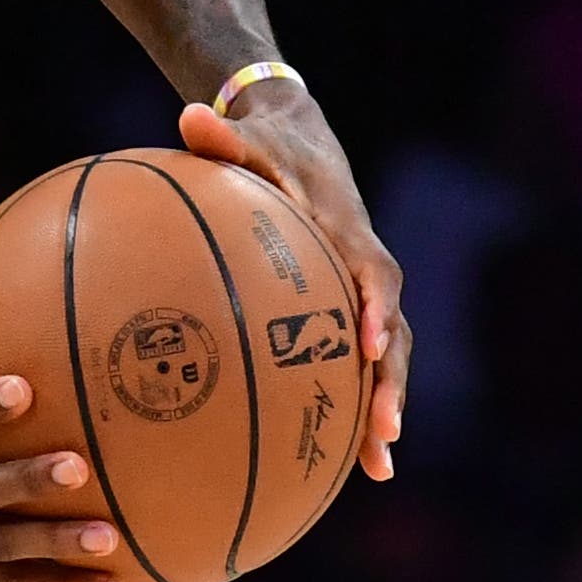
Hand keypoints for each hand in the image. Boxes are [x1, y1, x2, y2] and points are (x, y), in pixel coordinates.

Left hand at [181, 87, 406, 478]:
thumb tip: (188, 113)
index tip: (370, 344)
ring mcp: (359, 296)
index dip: (376, 308)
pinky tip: (343, 464)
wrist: (303, 143)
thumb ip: (222, 135)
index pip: (372, 274)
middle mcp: (363, 269)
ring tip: (377, 469)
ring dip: (384, 410)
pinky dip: (352, 409)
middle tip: (385, 430)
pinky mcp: (345, 313)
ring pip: (384, 359)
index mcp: (347, 232)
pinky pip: (354, 365)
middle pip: (392, 333)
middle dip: (391, 381)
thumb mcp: (247, 138)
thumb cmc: (270, 146)